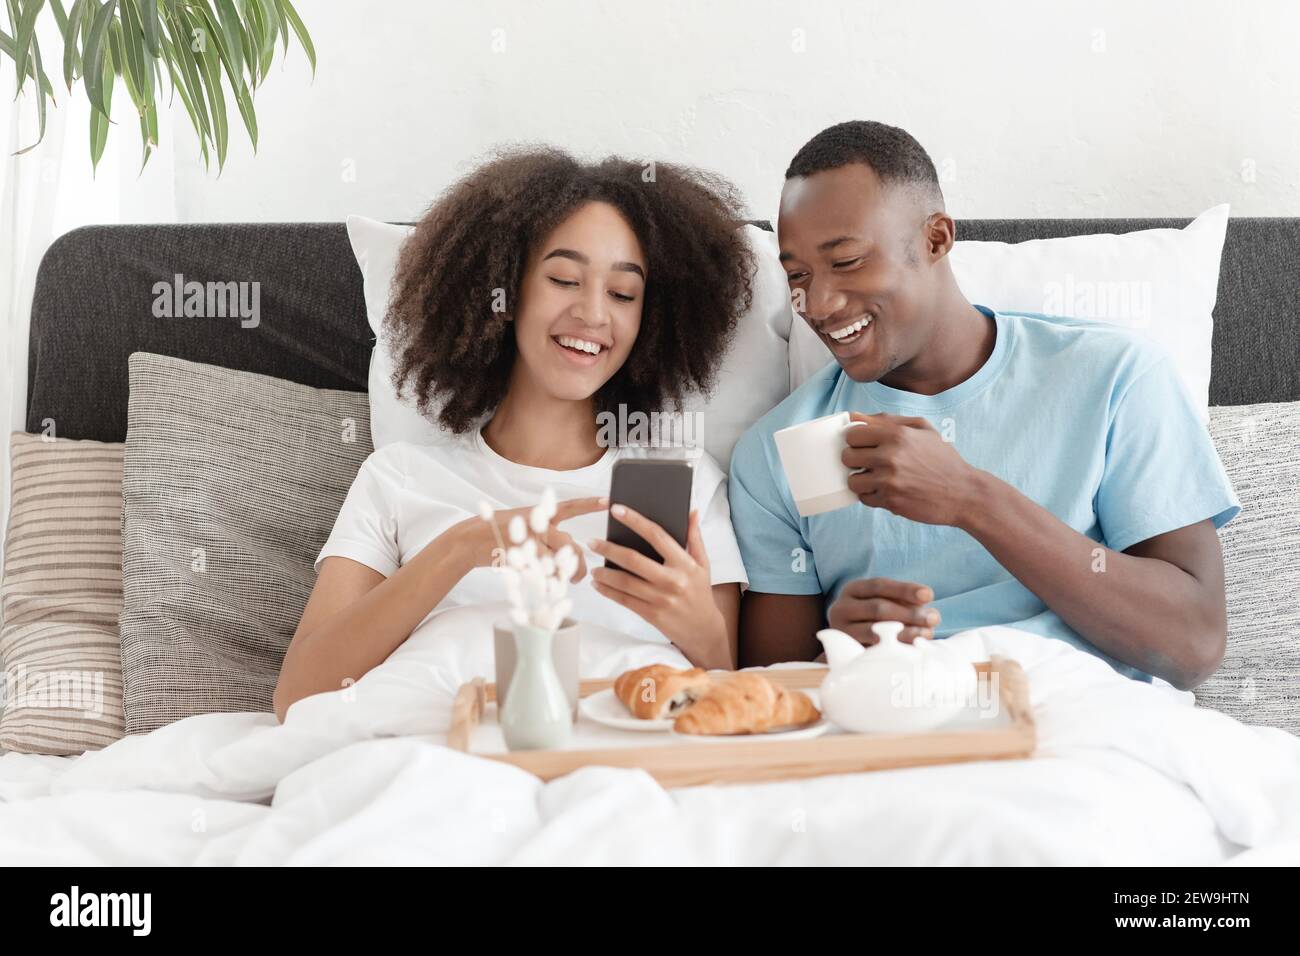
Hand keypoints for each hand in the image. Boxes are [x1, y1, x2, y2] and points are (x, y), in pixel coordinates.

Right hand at [451, 496, 607, 579]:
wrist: (471, 539)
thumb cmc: (502, 532)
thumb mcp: (526, 523)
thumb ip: (549, 532)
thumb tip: (572, 545)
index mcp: (539, 514)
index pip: (570, 507)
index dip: (589, 503)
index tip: (608, 501)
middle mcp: (536, 526)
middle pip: (570, 544)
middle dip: (580, 561)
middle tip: (581, 574)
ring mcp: (528, 543)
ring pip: (558, 560)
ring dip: (569, 573)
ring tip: (572, 581)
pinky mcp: (520, 559)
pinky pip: (543, 573)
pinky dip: (550, 581)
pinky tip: (553, 587)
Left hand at [588, 505, 723, 658]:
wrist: (703, 630)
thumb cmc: (700, 592)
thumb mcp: (703, 563)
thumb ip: (695, 537)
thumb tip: (692, 511)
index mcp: (684, 563)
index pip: (657, 535)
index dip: (635, 520)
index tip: (617, 510)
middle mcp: (672, 580)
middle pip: (634, 560)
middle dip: (609, 549)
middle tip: (593, 542)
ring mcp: (661, 599)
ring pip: (625, 582)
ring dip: (605, 573)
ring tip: (593, 566)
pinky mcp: (652, 614)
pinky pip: (624, 600)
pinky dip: (608, 591)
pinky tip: (598, 584)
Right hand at [827, 577, 940, 644]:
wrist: (848, 643)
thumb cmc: (873, 617)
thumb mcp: (882, 602)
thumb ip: (903, 602)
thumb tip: (930, 614)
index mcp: (852, 590)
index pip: (879, 585)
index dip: (905, 590)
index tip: (929, 595)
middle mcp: (841, 608)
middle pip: (878, 608)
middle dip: (909, 613)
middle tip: (933, 619)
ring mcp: (842, 632)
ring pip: (875, 630)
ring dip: (905, 632)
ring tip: (927, 634)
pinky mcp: (847, 652)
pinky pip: (873, 650)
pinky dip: (895, 648)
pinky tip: (913, 649)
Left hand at [843, 412, 980, 525]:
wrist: (963, 493)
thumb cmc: (942, 459)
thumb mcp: (922, 429)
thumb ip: (887, 420)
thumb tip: (853, 415)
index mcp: (897, 435)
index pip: (852, 434)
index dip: (855, 440)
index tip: (863, 445)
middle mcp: (890, 457)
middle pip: (847, 456)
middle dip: (855, 460)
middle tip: (869, 463)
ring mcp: (889, 481)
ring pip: (852, 480)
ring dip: (861, 480)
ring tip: (876, 478)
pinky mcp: (891, 502)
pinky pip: (864, 498)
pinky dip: (871, 496)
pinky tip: (885, 490)